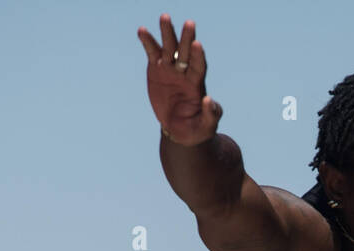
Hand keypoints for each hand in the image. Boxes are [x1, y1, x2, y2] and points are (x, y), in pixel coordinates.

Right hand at [137, 14, 222, 146]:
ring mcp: (170, 69)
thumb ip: (210, 114)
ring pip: (169, 48)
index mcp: (197, 84)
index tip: (197, 45)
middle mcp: (185, 72)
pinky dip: (147, 42)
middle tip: (190, 23)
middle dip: (187, 39)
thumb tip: (209, 100)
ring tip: (165, 17)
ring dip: (167, 33)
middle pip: (186, 53)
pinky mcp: (157, 69)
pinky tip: (142, 30)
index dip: (198, 57)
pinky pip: (152, 53)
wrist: (179, 129)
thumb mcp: (206, 126)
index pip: (199, 67)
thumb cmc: (197, 128)